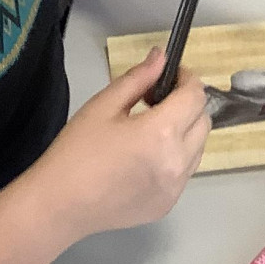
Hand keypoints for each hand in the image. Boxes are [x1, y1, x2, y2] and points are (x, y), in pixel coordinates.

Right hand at [34, 47, 210, 235]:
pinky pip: (184, 173)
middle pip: (203, 122)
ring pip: (198, 149)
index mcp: (161, 133)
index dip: (188, 80)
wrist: (60, 205)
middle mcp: (177, 162)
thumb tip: (160, 58)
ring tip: (152, 130)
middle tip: (159, 101)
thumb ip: (137, 79)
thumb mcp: (103, 106)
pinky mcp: (168, 204)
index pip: (195, 96)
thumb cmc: (75, 152)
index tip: (173, 75)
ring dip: (185, 132)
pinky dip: (176, 158)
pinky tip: (147, 158)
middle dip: (189, 105)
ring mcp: (175, 187)